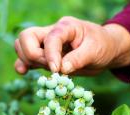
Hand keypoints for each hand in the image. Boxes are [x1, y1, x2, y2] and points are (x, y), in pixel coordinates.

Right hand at [14, 16, 129, 74]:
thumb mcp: (95, 51)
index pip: (50, 38)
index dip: (50, 55)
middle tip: (51, 68)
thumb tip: (62, 69)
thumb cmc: (103, 46)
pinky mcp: (48, 56)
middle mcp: (53, 32)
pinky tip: (24, 72)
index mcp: (66, 27)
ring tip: (45, 72)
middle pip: (27, 37)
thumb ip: (78, 58)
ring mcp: (48, 44)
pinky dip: (24, 64)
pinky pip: (29, 57)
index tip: (57, 70)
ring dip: (28, 60)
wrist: (106, 51)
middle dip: (34, 55)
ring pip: (23, 46)